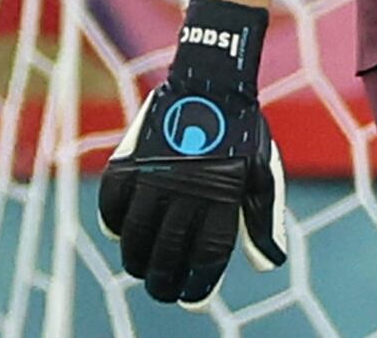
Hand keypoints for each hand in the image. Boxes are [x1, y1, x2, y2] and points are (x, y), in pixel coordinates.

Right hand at [96, 0, 284, 304]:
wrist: (209, 80)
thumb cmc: (241, 132)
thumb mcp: (262, 172)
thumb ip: (263, 220)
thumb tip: (265, 266)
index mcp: (223, 196)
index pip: (206, 257)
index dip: (197, 286)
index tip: (191, 297)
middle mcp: (186, 189)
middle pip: (166, 255)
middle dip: (163, 283)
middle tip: (163, 289)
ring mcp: (155, 174)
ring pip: (134, 237)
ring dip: (136, 261)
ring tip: (141, 267)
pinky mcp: (131, 160)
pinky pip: (112, 204)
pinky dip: (114, 224)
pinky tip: (123, 232)